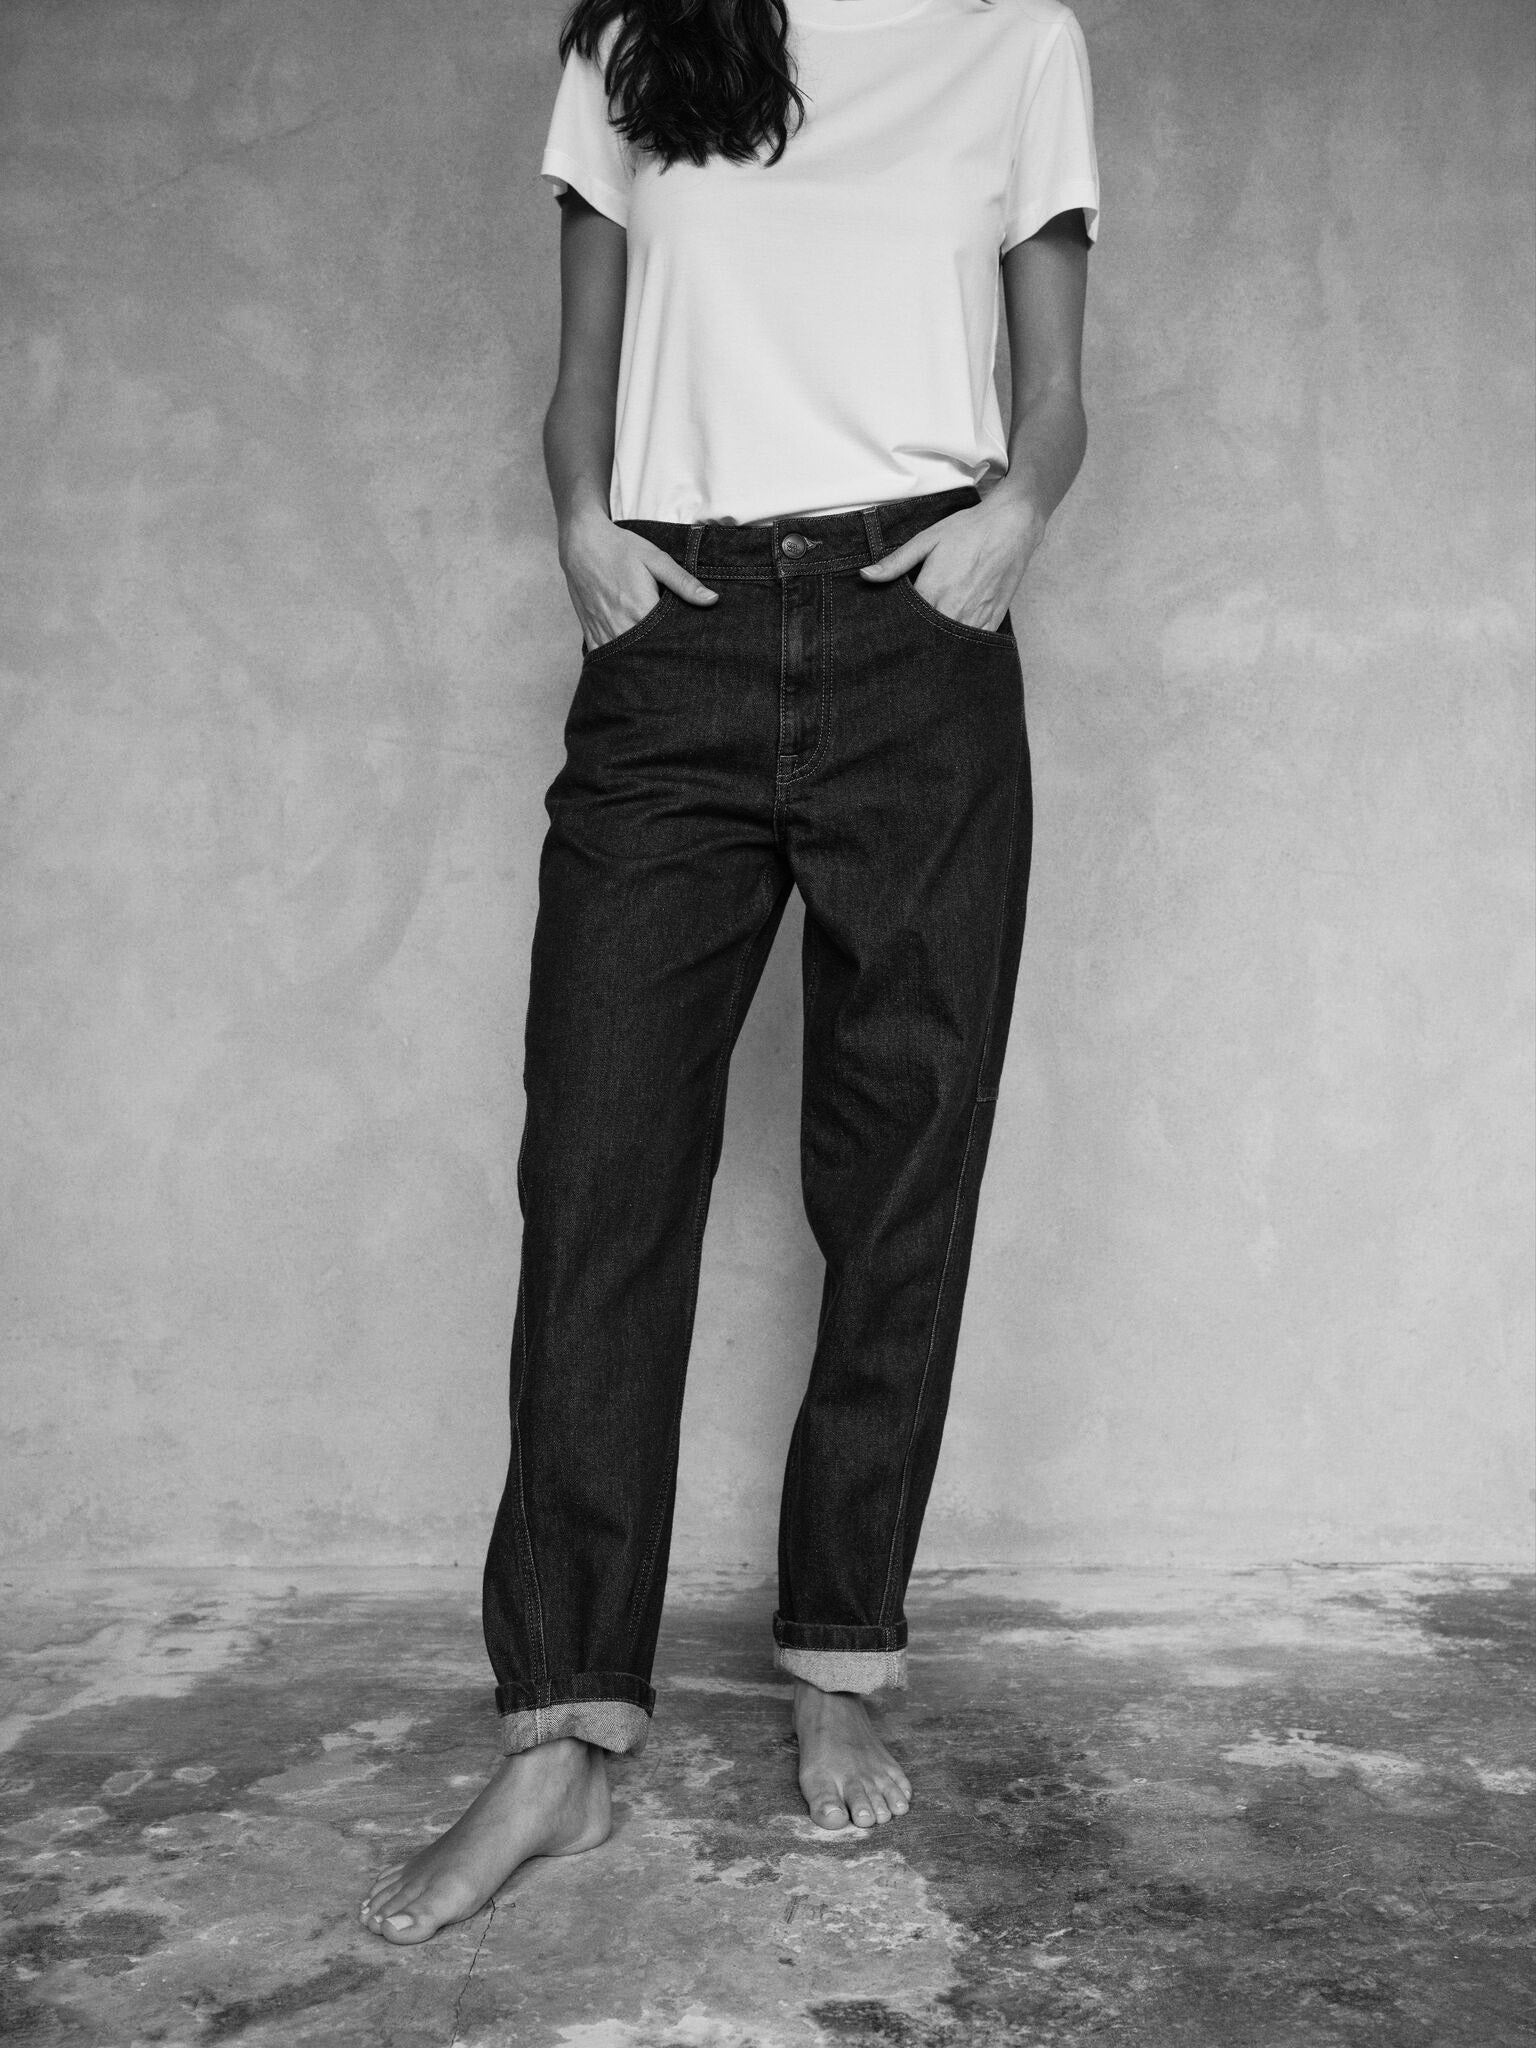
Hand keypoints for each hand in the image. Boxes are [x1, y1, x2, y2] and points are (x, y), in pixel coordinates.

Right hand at [559, 505, 717, 650]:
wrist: (582, 543)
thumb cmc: (621, 548)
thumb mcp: (656, 560)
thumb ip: (684, 583)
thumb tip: (712, 600)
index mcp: (641, 610)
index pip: (668, 641)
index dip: (681, 647)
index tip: (690, 649)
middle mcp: (621, 626)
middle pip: (648, 655)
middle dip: (662, 658)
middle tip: (675, 660)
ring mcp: (603, 632)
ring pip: (626, 660)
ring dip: (640, 663)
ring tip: (655, 665)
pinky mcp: (590, 633)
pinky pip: (605, 658)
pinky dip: (617, 662)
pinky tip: (629, 662)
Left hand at [858, 490, 1045, 631]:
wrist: (1012, 526)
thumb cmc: (968, 530)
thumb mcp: (926, 540)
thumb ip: (895, 562)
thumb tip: (866, 575)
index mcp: (932, 592)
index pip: (905, 624)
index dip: (896, 628)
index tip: (889, 631)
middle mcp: (953, 610)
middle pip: (925, 638)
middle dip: (915, 640)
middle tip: (905, 643)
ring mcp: (975, 619)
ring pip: (948, 646)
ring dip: (937, 645)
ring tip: (926, 645)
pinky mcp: (992, 621)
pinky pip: (971, 645)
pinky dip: (960, 645)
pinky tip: (951, 642)